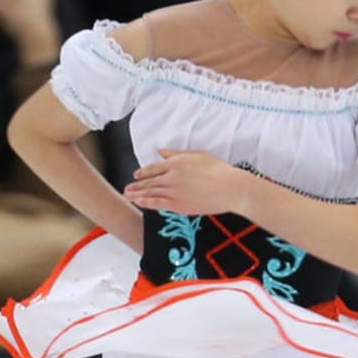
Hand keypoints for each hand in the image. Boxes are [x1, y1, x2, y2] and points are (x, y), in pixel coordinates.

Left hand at [127, 148, 256, 218]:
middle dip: (136, 185)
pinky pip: (158, 204)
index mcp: (176, 163)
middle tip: (127, 188)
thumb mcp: (197, 155)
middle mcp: (171, 177)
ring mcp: (173, 192)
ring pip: (150, 193)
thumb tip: (161, 151)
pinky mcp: (178, 205)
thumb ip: (176, 154)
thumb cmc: (219, 171)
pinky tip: (140, 203)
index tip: (136, 174)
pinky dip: (147, 203)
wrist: (230, 189)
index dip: (143, 172)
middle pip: (149, 181)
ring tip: (128, 196)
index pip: (153, 168)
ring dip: (137, 194)